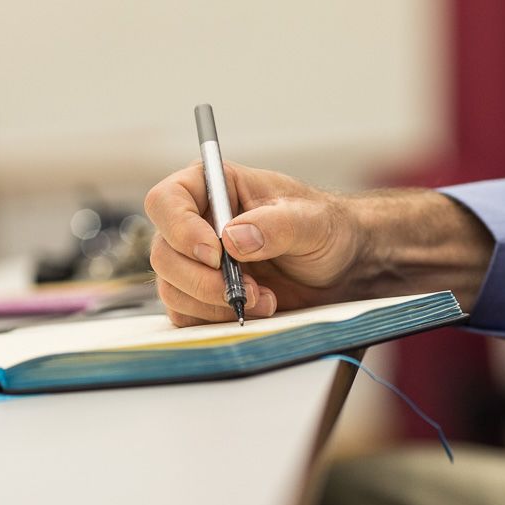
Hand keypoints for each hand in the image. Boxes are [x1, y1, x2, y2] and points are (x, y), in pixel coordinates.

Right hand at [144, 161, 361, 325]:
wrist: (340, 265)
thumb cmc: (325, 228)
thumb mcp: (310, 220)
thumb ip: (276, 225)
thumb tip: (232, 238)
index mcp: (214, 186)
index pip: (166, 201)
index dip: (180, 230)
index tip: (215, 254)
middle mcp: (197, 221)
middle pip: (163, 253)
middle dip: (202, 280)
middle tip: (244, 289)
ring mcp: (197, 261)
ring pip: (171, 288)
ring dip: (213, 303)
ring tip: (263, 299)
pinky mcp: (203, 293)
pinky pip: (185, 313)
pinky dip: (216, 318)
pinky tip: (256, 308)